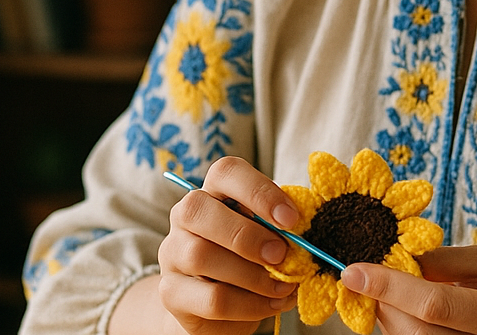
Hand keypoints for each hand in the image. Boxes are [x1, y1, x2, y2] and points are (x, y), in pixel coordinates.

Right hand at [156, 156, 302, 334]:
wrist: (221, 305)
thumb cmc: (252, 257)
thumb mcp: (269, 235)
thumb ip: (281, 228)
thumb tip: (305, 234)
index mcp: (214, 191)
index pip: (226, 172)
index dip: (259, 191)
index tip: (291, 219)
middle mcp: (185, 216)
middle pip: (199, 210)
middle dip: (247, 235)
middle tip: (281, 255)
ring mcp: (172, 254)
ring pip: (201, 256)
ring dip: (252, 275)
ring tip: (284, 286)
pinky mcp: (171, 293)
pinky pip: (211, 299)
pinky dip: (249, 304)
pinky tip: (271, 304)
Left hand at [339, 245, 476, 334]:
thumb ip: (454, 261)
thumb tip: (402, 258)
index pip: (437, 303)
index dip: (390, 287)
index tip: (354, 269)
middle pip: (418, 334)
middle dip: (383, 305)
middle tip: (366, 276)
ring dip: (389, 321)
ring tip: (388, 294)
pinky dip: (405, 333)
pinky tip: (403, 313)